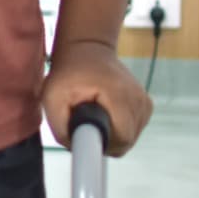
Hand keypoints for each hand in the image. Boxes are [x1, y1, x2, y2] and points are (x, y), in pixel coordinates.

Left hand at [39, 41, 152, 155]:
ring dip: (112, 135)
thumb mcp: (52, 98)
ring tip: (95, 116)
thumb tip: (75, 148)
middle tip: (86, 125)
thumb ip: (60, 128)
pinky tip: (107, 115)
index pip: (123, 139)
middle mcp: (138, 98)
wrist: (88, 49)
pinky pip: (135, 129)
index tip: (88, 136)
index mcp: (119, 95)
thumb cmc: (68, 73)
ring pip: (131, 137)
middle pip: (127, 141)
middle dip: (105, 140)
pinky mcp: (146, 104)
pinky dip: (120, 128)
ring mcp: (145, 101)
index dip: (103, 145)